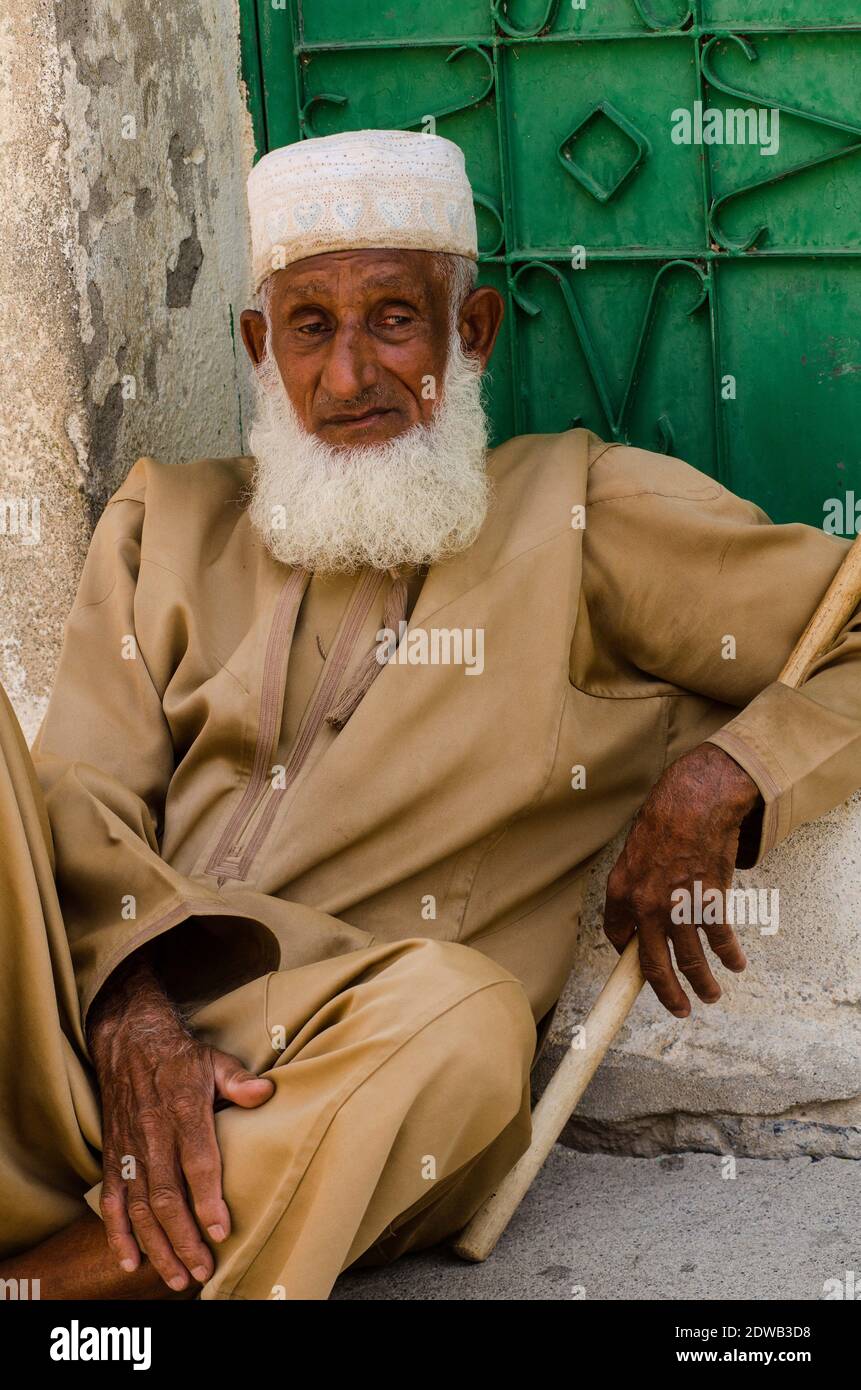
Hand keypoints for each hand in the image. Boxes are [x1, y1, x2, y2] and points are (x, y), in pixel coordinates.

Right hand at [87, 955, 273, 1291]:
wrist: (129, 1042)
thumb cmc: (180, 1057)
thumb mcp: (214, 1060)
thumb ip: (238, 1080)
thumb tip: (265, 1092)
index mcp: (182, 1112)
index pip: (196, 1163)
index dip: (207, 1200)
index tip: (221, 1231)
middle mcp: (153, 1135)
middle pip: (165, 1197)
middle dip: (183, 1239)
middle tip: (202, 1270)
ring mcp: (129, 1149)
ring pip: (139, 1207)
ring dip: (156, 1246)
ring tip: (177, 1277)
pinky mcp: (113, 1156)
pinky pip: (111, 1201)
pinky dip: (117, 1233)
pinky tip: (130, 1261)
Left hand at [602, 743, 761, 1016]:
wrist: (695, 802)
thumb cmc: (665, 817)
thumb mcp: (635, 849)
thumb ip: (637, 882)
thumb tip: (642, 909)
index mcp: (620, 891)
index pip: (617, 935)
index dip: (629, 954)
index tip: (638, 963)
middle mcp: (646, 906)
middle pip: (654, 964)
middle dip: (667, 993)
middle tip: (678, 1009)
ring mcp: (678, 908)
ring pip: (690, 960)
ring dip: (703, 983)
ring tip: (710, 995)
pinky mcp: (709, 903)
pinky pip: (720, 940)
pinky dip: (730, 955)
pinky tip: (735, 963)